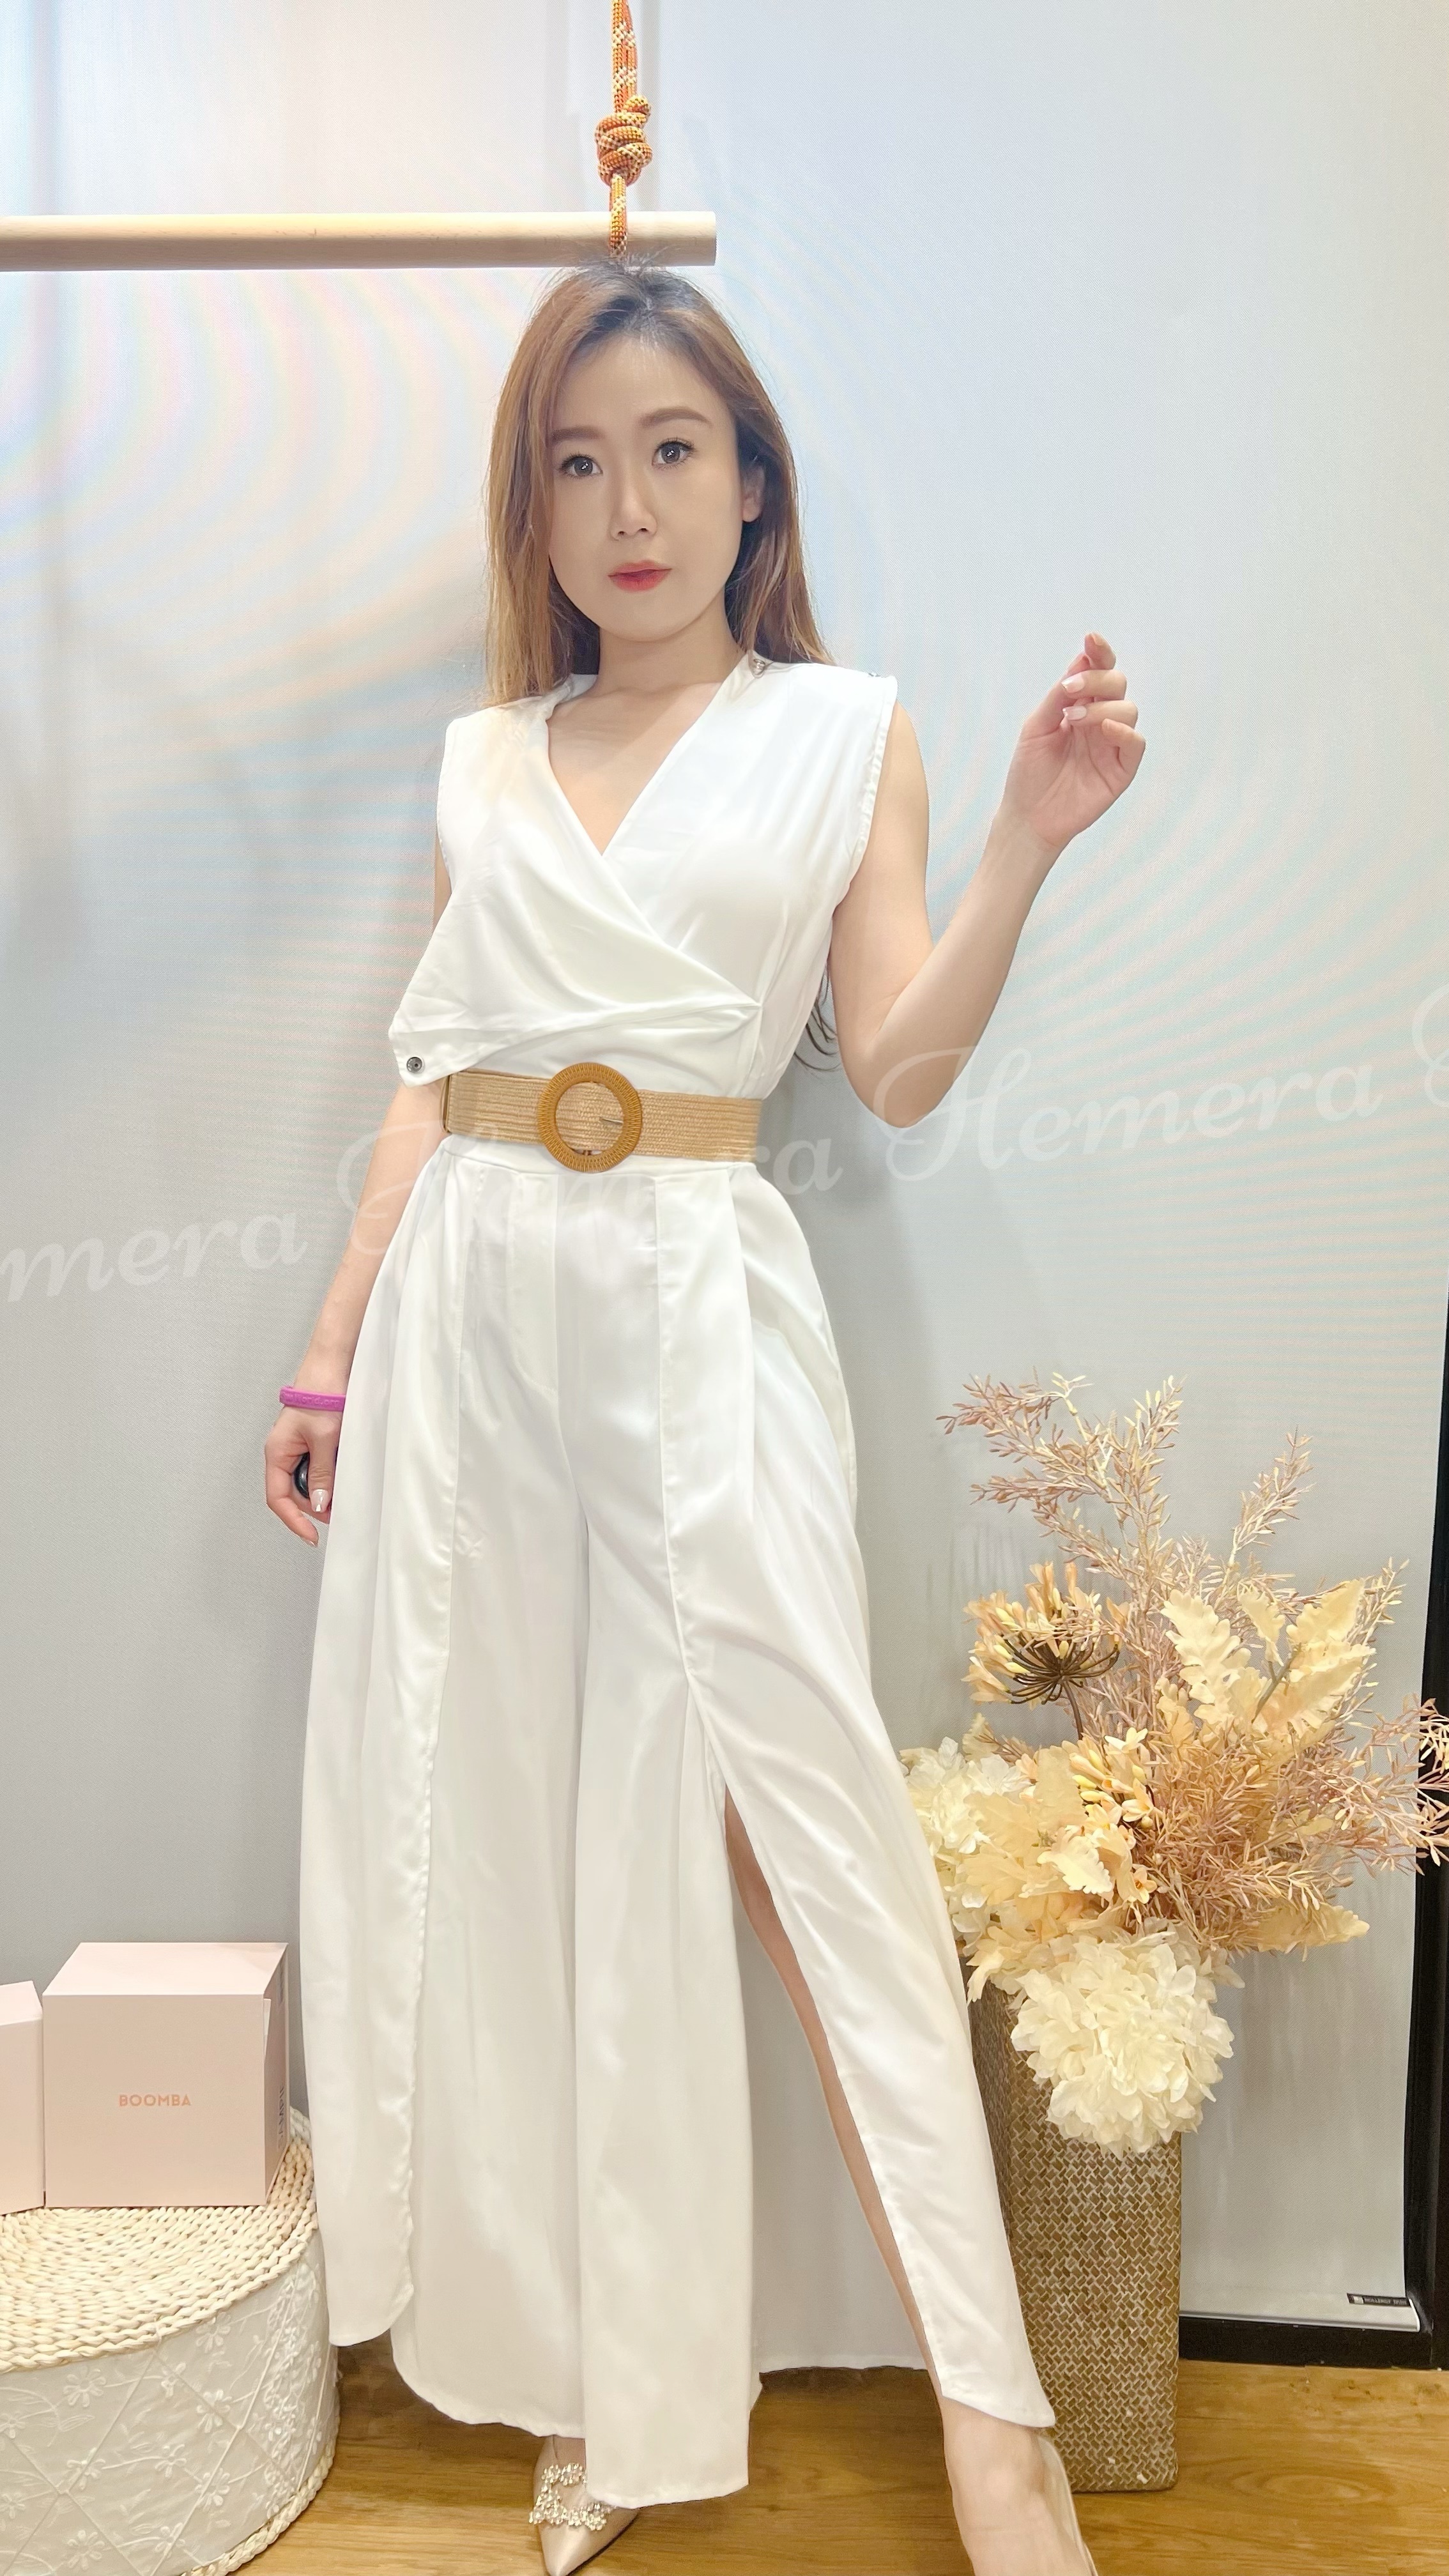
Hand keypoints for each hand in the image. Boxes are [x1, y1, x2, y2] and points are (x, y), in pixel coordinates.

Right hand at [264, 1379, 345, 1546]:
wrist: (331, 1366)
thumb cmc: (322, 1395)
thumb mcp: (324, 1439)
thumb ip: (321, 1474)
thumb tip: (320, 1505)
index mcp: (277, 1453)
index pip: (278, 1498)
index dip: (293, 1520)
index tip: (312, 1536)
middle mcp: (283, 1453)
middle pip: (293, 1494)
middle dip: (315, 1506)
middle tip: (339, 1511)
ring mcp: (296, 1448)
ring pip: (307, 1482)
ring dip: (324, 1490)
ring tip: (344, 1488)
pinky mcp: (310, 1443)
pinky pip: (316, 1468)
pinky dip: (329, 1476)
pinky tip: (342, 1472)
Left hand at [997, 632, 1144, 863]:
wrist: (1027, 816)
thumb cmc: (1029, 771)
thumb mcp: (1036, 726)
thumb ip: (1058, 696)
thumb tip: (1080, 662)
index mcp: (1080, 706)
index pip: (1097, 672)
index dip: (1099, 653)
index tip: (1091, 638)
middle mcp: (1100, 721)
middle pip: (1117, 684)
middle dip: (1097, 679)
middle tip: (1069, 692)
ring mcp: (1112, 745)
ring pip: (1128, 709)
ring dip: (1103, 707)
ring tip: (1073, 720)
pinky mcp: (1121, 770)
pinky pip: (1136, 743)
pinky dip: (1124, 732)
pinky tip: (1104, 730)